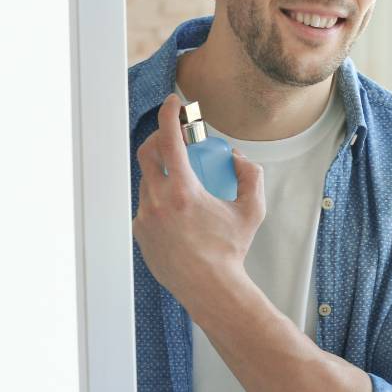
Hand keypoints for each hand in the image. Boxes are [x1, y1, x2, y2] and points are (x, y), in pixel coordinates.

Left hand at [133, 94, 265, 316]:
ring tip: (184, 179)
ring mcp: (144, 218)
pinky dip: (160, 197)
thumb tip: (236, 157)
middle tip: (177, 136)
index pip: (168, 140)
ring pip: (147, 180)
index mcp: (182, 191)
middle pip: (147, 154)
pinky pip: (147, 204)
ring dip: (162, 171)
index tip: (173, 103)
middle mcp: (157, 202)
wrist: (210, 287)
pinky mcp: (140, 233)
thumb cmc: (231, 250)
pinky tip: (179, 210)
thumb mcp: (252, 209)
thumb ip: (250, 175)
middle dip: (160, 137)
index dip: (169, 115)